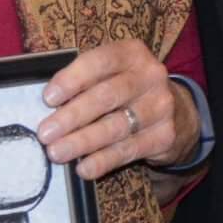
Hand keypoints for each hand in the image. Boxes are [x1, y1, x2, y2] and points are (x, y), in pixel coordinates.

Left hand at [37, 39, 197, 181]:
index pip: (99, 62)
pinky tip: (84, 168)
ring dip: (82, 142)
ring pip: (116, 126)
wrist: (176, 113)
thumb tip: (48, 104)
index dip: (72, 79)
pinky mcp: (165, 136)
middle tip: (45, 133)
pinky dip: (103, 161)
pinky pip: (128, 150)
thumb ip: (85, 81)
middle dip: (72, 116)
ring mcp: (161, 106)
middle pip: (106, 96)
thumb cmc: (127, 91)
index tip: (48, 98)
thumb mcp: (111, 74)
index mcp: (132, 53)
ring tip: (56, 153)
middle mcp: (151, 76)